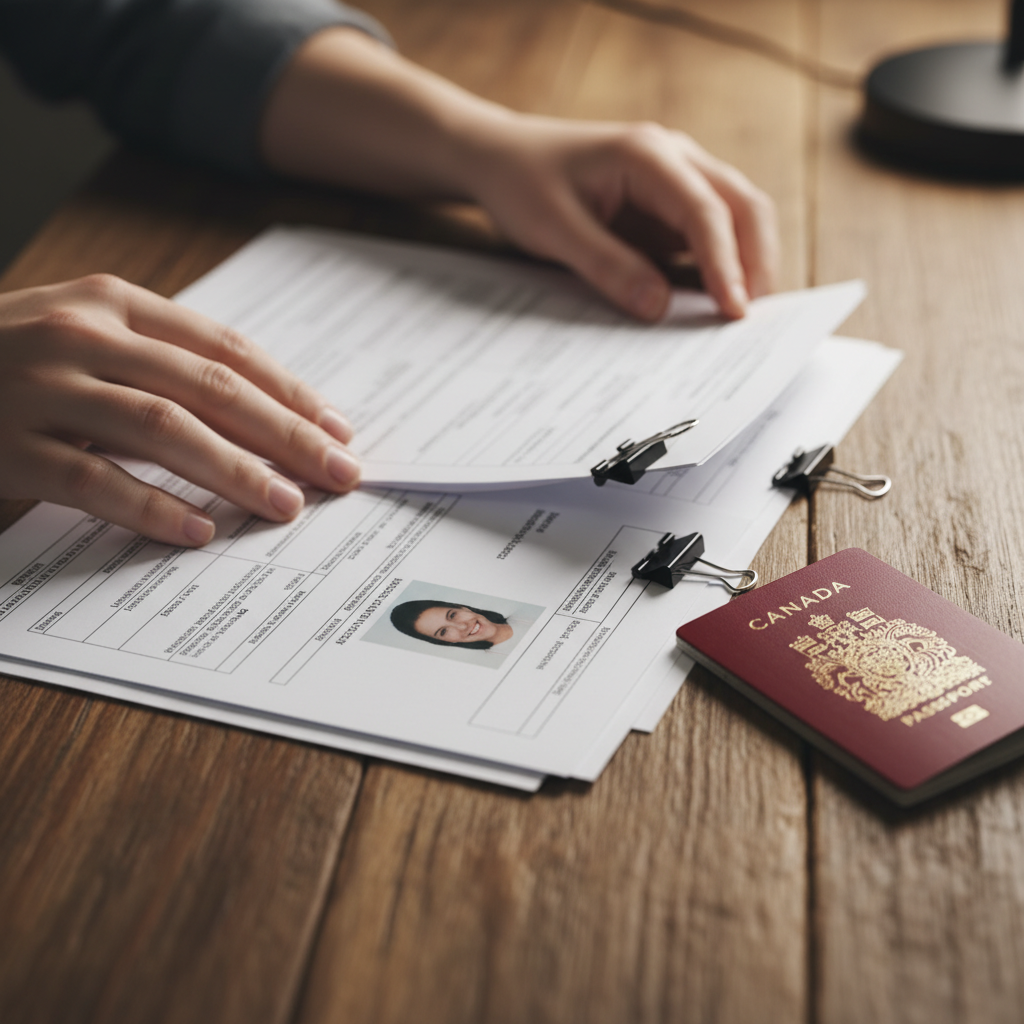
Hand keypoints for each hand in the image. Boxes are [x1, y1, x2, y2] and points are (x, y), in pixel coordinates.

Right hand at [0, 275, 359, 545]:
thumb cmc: (13, 363)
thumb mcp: (88, 339)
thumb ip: (162, 364)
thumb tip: (265, 416)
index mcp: (113, 304)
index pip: (226, 348)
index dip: (290, 392)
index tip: (338, 431)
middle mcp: (82, 334)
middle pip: (209, 387)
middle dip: (286, 434)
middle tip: (339, 473)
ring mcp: (40, 388)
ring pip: (161, 428)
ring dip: (234, 471)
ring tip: (285, 506)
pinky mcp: (4, 445)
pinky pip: (91, 480)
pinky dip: (149, 507)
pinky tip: (196, 530)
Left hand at [261, 28, 777, 322]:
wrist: (499, 157)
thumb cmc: (521, 183)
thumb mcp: (554, 229)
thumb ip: (607, 267)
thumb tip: (658, 310)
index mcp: (648, 155)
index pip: (707, 211)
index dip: (727, 264)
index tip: (733, 312)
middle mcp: (675, 158)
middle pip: (744, 206)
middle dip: (756, 262)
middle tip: (746, 321)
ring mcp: (676, 179)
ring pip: (737, 218)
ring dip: (745, 264)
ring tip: (734, 318)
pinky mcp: (667, 205)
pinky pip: (708, 234)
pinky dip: (718, 267)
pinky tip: (708, 304)